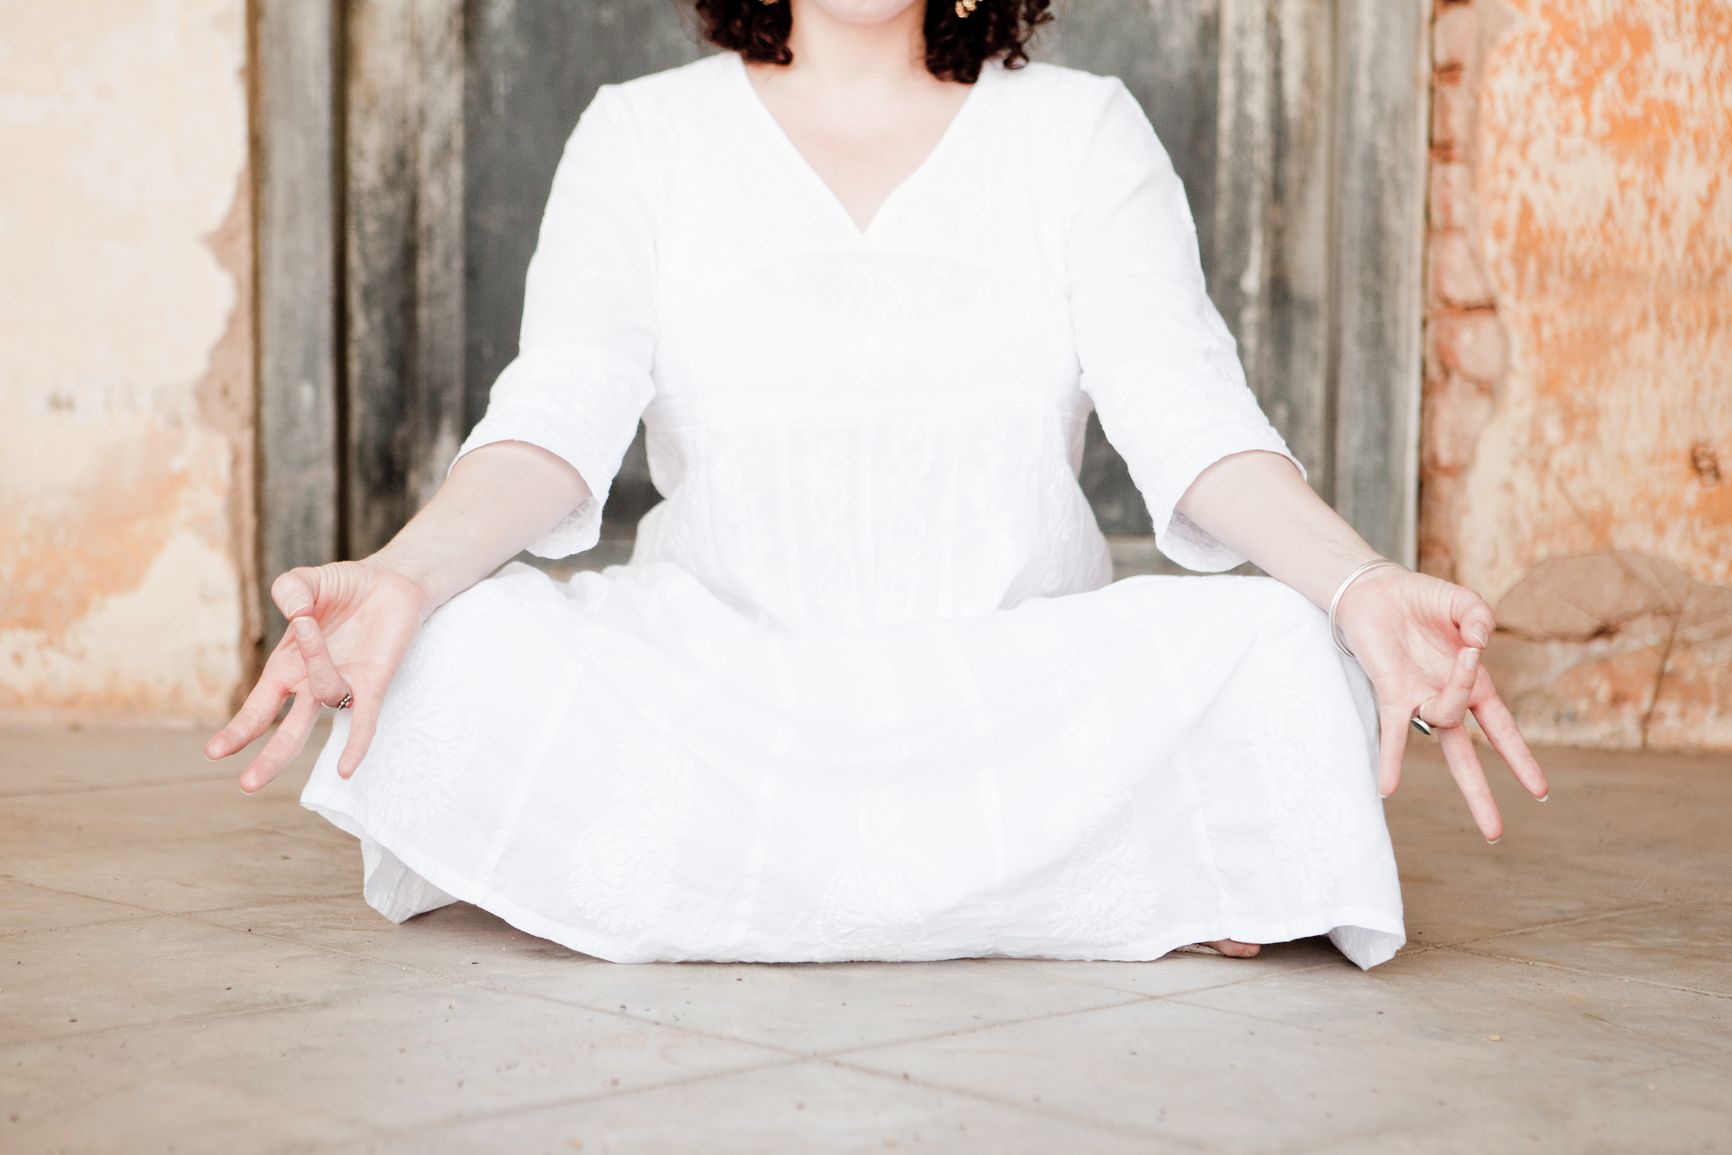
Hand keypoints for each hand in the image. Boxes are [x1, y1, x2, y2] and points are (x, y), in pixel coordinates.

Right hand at [205, 556, 434, 792]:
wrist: (390, 581)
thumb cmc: (343, 588)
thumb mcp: (305, 581)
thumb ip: (290, 589)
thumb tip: (297, 613)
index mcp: (287, 668)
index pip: (260, 708)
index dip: (239, 731)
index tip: (215, 753)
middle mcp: (313, 685)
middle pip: (288, 732)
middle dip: (269, 757)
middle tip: (247, 786)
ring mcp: (345, 686)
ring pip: (324, 695)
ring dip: (316, 660)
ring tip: (311, 623)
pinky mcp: (375, 683)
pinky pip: (364, 720)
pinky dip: (355, 743)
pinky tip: (347, 769)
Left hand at [1334, 564, 1549, 841]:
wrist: (1373, 590)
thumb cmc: (1419, 599)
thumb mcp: (1461, 601)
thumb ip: (1480, 616)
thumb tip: (1480, 641)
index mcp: (1471, 682)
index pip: (1500, 727)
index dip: (1519, 757)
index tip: (1539, 792)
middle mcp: (1446, 698)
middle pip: (1468, 754)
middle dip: (1482, 792)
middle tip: (1495, 833)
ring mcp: (1418, 698)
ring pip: (1445, 721)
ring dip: (1458, 694)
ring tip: (1467, 652)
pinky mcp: (1392, 691)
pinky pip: (1394, 731)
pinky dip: (1392, 758)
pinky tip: (1387, 788)